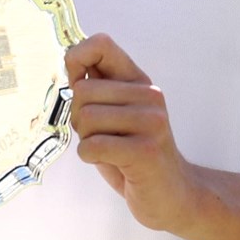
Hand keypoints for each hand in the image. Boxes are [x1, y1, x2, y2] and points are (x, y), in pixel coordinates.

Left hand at [66, 33, 205, 232]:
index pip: (102, 44)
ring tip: (110, 150)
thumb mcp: (113, 114)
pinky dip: (90, 157)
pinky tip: (112, 163)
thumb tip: (68, 59)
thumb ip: (95, 87)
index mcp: (138, 81)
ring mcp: (151, 122)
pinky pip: (92, 146)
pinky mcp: (146, 151)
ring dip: (86, 140)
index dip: (76, 59)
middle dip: (78, 118)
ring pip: (85, 118)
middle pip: (82, 90)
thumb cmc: (132, 154)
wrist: (171, 195)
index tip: (75, 83)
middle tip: (100, 135)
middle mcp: (149, 95)